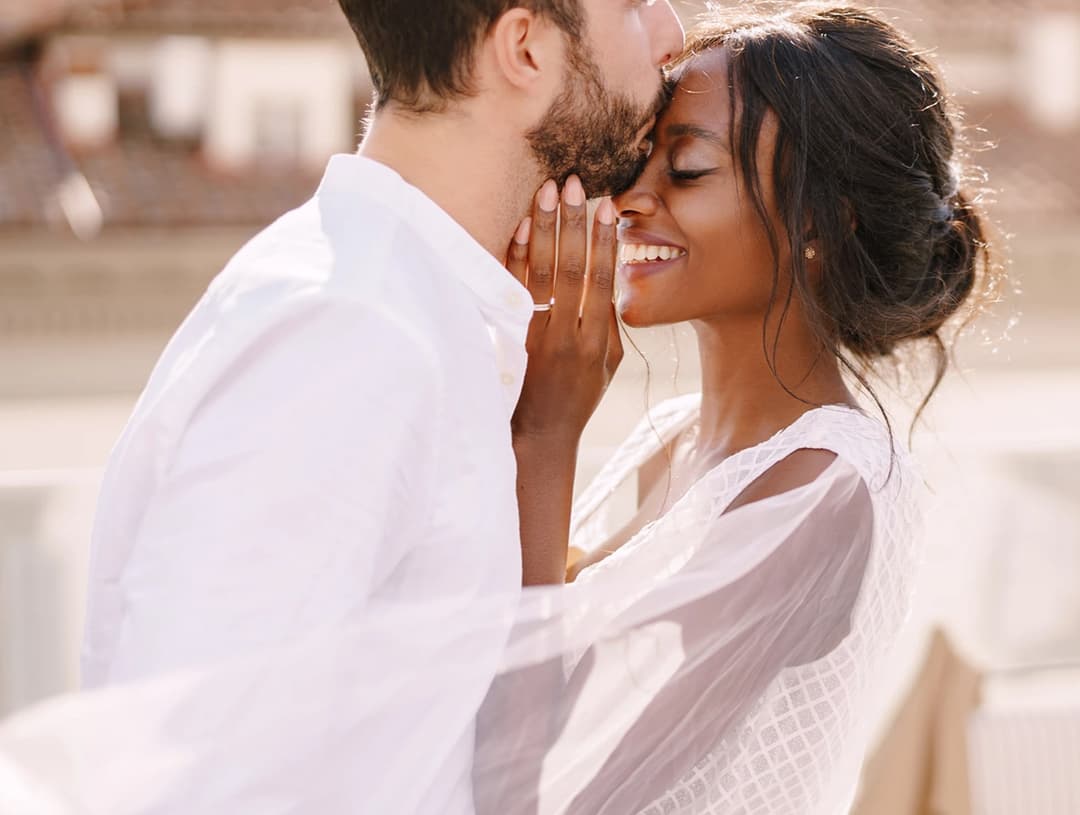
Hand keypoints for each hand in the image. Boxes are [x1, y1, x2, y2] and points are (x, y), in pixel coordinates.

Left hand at [507, 176, 623, 446]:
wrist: (539, 436)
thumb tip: (609, 282)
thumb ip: (610, 324)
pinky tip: (522, 227)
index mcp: (597, 340)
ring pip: (541, 273)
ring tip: (546, 191)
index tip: (609, 206)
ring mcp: (535, 336)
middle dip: (573, 222)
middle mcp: (566, 335)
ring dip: (545, 229)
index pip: (602, 280)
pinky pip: (512, 289)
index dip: (606, 241)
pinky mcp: (510, 338)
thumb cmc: (579, 397)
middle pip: (572, 269)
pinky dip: (516, 257)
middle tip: (573, 183)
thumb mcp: (608, 366)